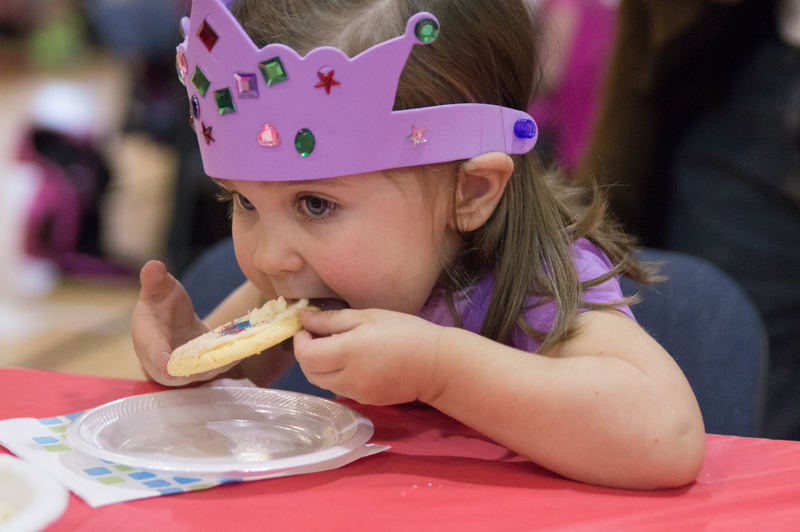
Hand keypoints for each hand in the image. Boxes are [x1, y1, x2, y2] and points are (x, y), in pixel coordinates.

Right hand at [131, 260, 234, 385]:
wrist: (169, 319)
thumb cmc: (160, 303)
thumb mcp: (157, 289)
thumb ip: (154, 280)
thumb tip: (153, 265)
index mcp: (148, 338)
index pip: (153, 352)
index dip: (160, 360)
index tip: (168, 368)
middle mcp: (163, 360)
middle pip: (180, 370)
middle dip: (200, 367)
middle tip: (222, 357)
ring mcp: (183, 367)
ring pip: (200, 371)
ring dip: (219, 364)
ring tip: (238, 353)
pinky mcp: (200, 367)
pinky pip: (214, 367)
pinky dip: (228, 361)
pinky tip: (243, 351)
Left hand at [293, 308, 443, 404]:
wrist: (436, 364)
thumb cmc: (405, 332)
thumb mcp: (369, 317)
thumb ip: (333, 320)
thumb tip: (304, 319)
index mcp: (349, 352)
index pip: (306, 355)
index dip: (300, 342)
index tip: (306, 329)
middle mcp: (349, 377)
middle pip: (309, 373)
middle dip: (306, 355)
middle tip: (317, 338)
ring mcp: (357, 393)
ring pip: (322, 384)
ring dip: (320, 367)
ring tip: (335, 349)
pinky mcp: (366, 401)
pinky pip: (340, 389)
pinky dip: (336, 376)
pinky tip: (352, 362)